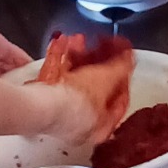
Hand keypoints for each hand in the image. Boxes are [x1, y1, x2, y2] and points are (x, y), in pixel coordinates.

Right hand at [37, 30, 135, 144]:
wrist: (38, 106)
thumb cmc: (73, 102)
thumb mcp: (106, 79)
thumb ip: (122, 67)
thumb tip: (130, 59)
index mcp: (101, 128)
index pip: (120, 100)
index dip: (124, 76)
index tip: (123, 59)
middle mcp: (81, 125)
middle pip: (95, 88)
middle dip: (97, 61)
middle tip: (99, 44)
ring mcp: (61, 114)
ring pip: (74, 80)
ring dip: (78, 56)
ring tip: (78, 39)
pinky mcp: (43, 102)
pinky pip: (56, 78)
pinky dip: (60, 60)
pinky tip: (61, 43)